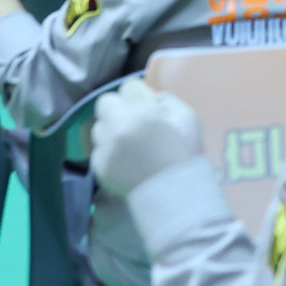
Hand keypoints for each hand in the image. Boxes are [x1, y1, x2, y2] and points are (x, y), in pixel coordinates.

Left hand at [88, 78, 205, 201]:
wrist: (175, 193)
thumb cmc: (184, 153)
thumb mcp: (187, 117)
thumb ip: (167, 100)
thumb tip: (153, 98)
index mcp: (137, 114)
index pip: (120, 92)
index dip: (130, 100)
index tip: (140, 108)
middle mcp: (114, 130)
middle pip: (103, 108)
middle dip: (116, 113)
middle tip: (131, 125)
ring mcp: (104, 150)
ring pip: (98, 130)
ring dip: (109, 133)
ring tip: (128, 146)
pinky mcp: (98, 168)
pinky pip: (98, 152)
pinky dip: (108, 154)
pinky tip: (125, 162)